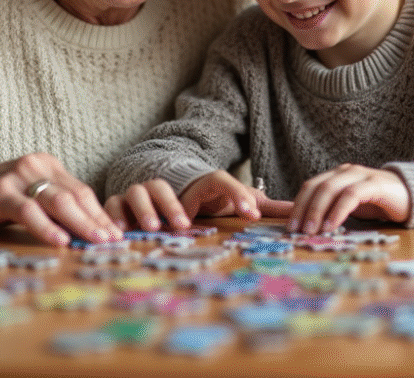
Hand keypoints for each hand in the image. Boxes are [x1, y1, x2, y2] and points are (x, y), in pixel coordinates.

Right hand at [0, 153, 122, 246]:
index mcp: (48, 165)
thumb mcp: (28, 195)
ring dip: (80, 224)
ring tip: (96, 242)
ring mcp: (18, 178)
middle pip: (75, 196)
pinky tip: (59, 240)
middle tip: (113, 242)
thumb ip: (53, 204)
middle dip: (97, 221)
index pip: (82, 191)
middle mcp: (36, 166)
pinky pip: (29, 211)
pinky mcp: (0, 193)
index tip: (117, 234)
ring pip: (58, 202)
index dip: (100, 214)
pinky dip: (46, 227)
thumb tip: (86, 230)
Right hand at [104, 171, 292, 232]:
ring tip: (154, 227)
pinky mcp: (123, 204)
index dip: (236, 193)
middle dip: (177, 202)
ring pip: (140, 190)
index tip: (251, 213)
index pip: (219, 180)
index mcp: (203, 184)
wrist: (167, 187)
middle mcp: (174, 185)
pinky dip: (115, 215)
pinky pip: (114, 204)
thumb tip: (300, 209)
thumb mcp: (233, 201)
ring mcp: (145, 191)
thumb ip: (264, 206)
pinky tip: (119, 233)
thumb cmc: (206, 200)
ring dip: (146, 207)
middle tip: (186, 224)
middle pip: (171, 184)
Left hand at [288, 164, 409, 234]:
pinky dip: (338, 211)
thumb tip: (308, 228)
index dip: (297, 205)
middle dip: (303, 209)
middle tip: (297, 230)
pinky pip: (351, 195)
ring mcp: (360, 175)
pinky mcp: (374, 184)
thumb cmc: (379, 203)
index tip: (290, 226)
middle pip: (316, 186)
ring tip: (311, 230)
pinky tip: (331, 226)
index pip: (310, 186)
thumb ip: (332, 211)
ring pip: (330, 188)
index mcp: (336, 175)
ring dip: (317, 210)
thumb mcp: (351, 207)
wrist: (413, 196)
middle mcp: (345, 171)